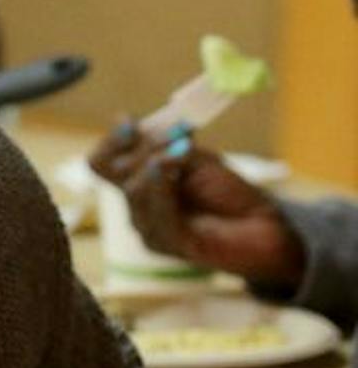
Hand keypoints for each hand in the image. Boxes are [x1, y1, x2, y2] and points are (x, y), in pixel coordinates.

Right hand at [89, 122, 304, 288]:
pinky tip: (175, 170)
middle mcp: (137, 208)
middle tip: (176, 135)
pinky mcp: (170, 246)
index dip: (111, 141)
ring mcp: (149, 229)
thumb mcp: (198, 160)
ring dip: (156, 164)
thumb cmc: (232, 194)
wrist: (267, 229)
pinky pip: (157, 215)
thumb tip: (133, 123)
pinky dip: (163, 189)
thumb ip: (167, 147)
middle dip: (142, 146)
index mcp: (140, 184)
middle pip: (112, 171)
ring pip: (133, 190)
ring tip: (182, 150)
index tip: (130, 121)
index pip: (101, 163)